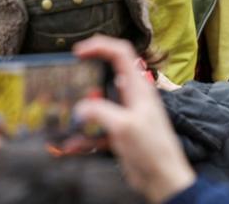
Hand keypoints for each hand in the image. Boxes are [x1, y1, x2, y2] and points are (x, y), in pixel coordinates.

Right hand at [73, 35, 194, 203]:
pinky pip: (94, 128)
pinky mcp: (118, 132)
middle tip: (68, 80)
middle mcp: (131, 97)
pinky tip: (70, 145)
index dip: (99, 46)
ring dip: (80, 108)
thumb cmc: (153, 151)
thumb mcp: (125, 126)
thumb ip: (98, 112)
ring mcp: (124, 114)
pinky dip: (81, 135)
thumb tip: (78, 108)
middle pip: (105, 74)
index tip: (78, 52)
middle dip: (84, 77)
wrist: (164, 182)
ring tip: (64, 113)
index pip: (120, 53)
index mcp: (138, 88)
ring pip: (96, 102)